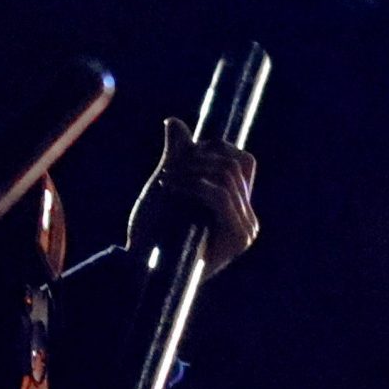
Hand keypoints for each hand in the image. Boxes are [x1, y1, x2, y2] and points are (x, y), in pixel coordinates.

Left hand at [128, 119, 260, 273]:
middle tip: (169, 168)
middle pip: (237, 162)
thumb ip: (177, 154)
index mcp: (237, 206)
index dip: (214, 148)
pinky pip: (220, 195)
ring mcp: (246, 229)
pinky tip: (171, 188)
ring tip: (166, 180)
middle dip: (199, 157)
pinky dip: (193, 184)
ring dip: (192, 170)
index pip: (242, 160)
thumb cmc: (152, 230)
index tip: (179, 158)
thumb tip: (174, 121)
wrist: (141, 267)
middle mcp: (247, 218)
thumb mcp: (168, 183)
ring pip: (227, 175)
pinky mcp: (238, 237)